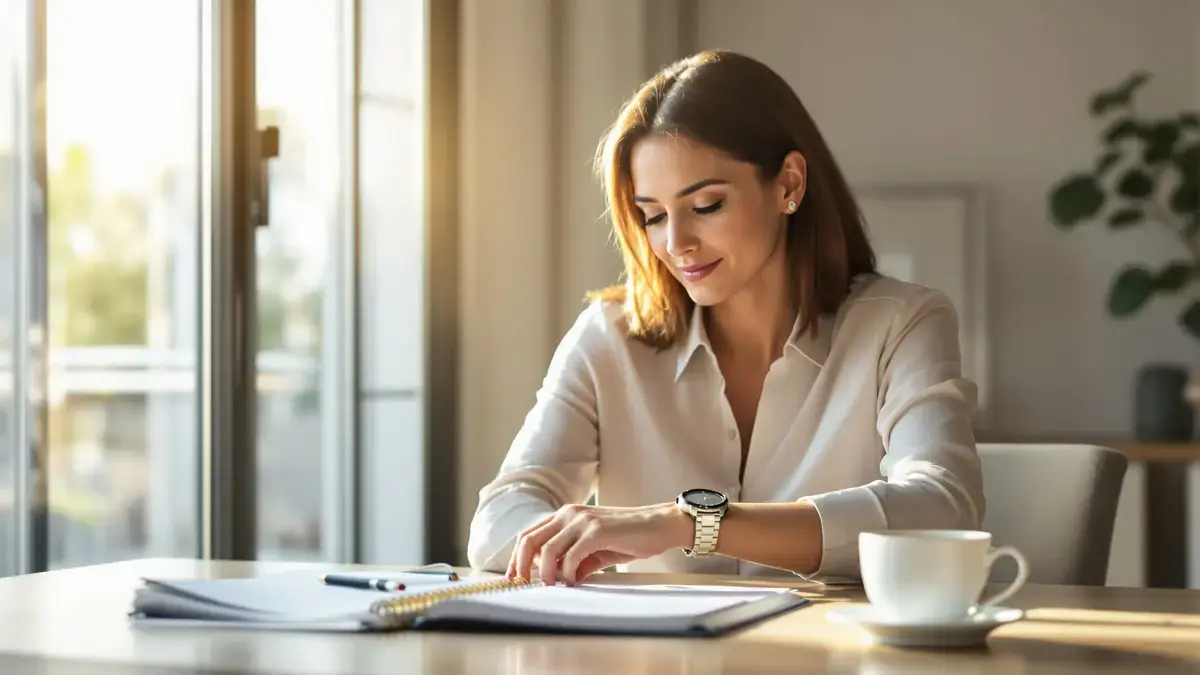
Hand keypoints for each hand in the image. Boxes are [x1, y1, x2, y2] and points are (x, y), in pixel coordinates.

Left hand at [507, 502, 692, 584]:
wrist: (660, 525)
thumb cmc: (630, 537)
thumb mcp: (597, 549)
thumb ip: (577, 561)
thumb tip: (562, 578)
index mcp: (567, 515)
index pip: (530, 534)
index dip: (517, 557)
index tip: (513, 577)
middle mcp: (570, 513)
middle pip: (529, 539)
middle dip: (521, 565)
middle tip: (522, 585)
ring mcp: (582, 520)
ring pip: (547, 549)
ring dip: (546, 573)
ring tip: (553, 585)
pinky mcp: (596, 531)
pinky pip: (571, 556)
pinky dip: (568, 573)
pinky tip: (574, 580)